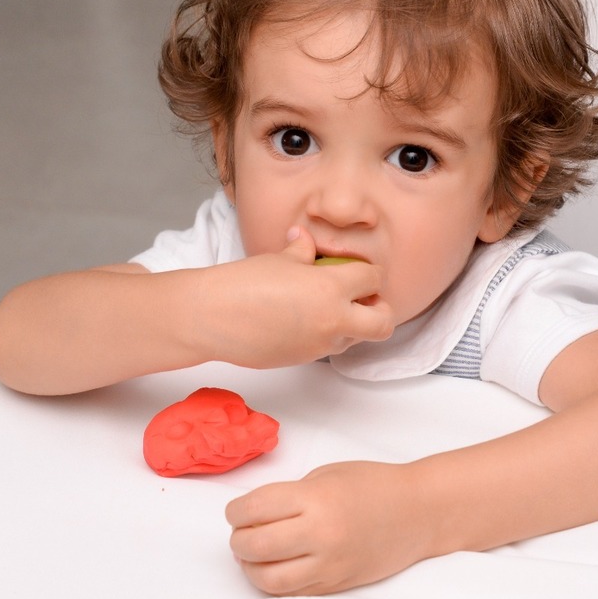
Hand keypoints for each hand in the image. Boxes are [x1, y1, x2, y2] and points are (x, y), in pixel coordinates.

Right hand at [203, 228, 394, 368]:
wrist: (213, 317)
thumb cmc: (244, 282)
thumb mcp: (280, 259)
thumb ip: (302, 251)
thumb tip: (304, 239)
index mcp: (331, 288)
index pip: (374, 279)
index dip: (369, 273)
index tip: (360, 271)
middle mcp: (333, 319)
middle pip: (384, 321)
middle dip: (380, 309)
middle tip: (362, 299)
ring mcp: (320, 344)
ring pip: (358, 339)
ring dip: (353, 325)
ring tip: (329, 308)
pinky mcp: (304, 359)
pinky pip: (329, 348)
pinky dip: (327, 336)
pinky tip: (305, 321)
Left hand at [225, 461, 429, 594]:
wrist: (418, 512)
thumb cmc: (375, 486)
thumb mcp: (327, 475)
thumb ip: (290, 495)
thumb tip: (254, 515)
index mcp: (316, 498)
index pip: (254, 509)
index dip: (235, 511)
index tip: (235, 511)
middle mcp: (321, 534)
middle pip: (255, 546)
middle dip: (238, 539)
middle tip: (240, 532)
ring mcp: (330, 564)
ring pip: (269, 579)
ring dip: (251, 567)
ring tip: (253, 554)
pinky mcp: (337, 584)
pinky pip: (293, 593)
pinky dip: (276, 582)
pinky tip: (276, 567)